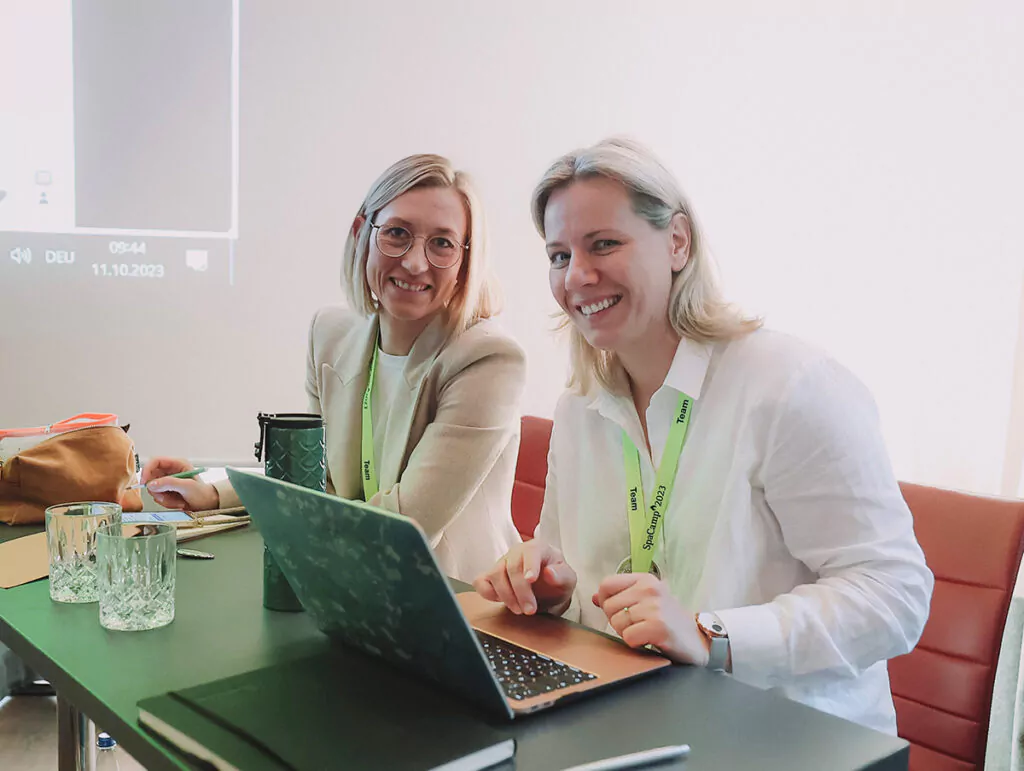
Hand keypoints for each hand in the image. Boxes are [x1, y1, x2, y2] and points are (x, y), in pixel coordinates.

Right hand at [141, 457, 219, 511]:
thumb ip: (169, 483)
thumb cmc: (202, 493)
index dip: (147, 470)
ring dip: (163, 498)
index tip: (144, 482)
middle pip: (151, 476)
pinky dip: (166, 502)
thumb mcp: (187, 487)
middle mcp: (171, 471)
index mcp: (177, 464)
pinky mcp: (166, 491)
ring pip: (153, 489)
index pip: (155, 461)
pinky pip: (157, 496)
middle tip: (166, 496)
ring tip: (177, 500)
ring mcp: (168, 481)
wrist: (207, 505)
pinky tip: (177, 502)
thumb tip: (152, 484)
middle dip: (157, 489)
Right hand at [473, 540, 576, 616]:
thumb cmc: (557, 580)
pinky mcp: (490, 576)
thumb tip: (550, 572)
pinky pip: (480, 582)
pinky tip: (501, 601)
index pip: (530, 551)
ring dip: (506, 596)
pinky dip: (487, 593)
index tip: (531, 580)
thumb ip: (562, 575)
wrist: (548, 589)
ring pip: (495, 575)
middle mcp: (517, 552)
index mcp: (537, 548)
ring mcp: (502, 563)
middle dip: (520, 592)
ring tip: (519, 610)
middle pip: (511, 567)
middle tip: (530, 610)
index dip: (529, 565)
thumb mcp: (568, 580)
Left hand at [593, 572, 709, 665]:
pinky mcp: (658, 626)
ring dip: (627, 633)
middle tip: (637, 626)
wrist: (698, 640)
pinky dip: (635, 643)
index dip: (605, 601)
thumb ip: (620, 597)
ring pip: (617, 622)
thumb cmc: (669, 621)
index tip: (619, 611)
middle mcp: (650, 589)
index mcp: (645, 579)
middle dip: (617, 621)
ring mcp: (655, 607)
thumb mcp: (645, 602)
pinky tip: (649, 641)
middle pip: (609, 606)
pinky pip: (628, 637)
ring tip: (645, 632)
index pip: (606, 584)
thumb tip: (595, 597)